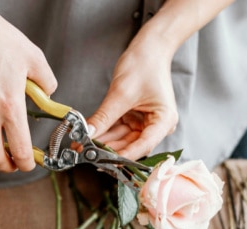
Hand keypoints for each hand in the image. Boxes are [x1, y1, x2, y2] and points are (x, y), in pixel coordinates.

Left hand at [85, 40, 177, 160]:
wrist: (149, 48)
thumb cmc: (144, 65)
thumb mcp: (121, 93)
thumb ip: (104, 117)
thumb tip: (88, 134)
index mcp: (164, 121)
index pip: (143, 145)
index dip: (122, 155)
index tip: (103, 161)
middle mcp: (157, 125)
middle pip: (131, 145)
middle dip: (108, 150)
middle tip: (86, 153)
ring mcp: (145, 123)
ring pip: (121, 139)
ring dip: (103, 143)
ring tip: (82, 145)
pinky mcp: (134, 118)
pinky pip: (117, 130)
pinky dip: (103, 132)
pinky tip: (88, 136)